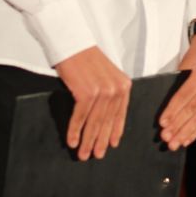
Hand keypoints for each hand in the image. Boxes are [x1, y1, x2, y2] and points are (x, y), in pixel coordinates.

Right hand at [55, 46, 130, 161]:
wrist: (72, 41)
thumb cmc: (85, 57)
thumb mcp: (105, 74)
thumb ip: (110, 91)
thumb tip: (105, 116)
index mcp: (124, 83)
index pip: (120, 114)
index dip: (115, 131)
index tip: (111, 145)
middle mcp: (116, 88)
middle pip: (107, 121)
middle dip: (100, 141)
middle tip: (95, 155)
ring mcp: (102, 91)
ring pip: (94, 123)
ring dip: (87, 141)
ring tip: (82, 154)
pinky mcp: (86, 92)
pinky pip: (80, 117)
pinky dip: (75, 131)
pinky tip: (72, 141)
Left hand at [158, 33, 195, 150]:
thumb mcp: (185, 64)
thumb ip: (178, 84)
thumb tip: (165, 108)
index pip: (184, 96)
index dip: (173, 111)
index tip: (162, 123)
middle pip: (193, 109)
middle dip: (178, 126)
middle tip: (166, 138)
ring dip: (186, 132)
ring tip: (175, 143)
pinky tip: (188, 139)